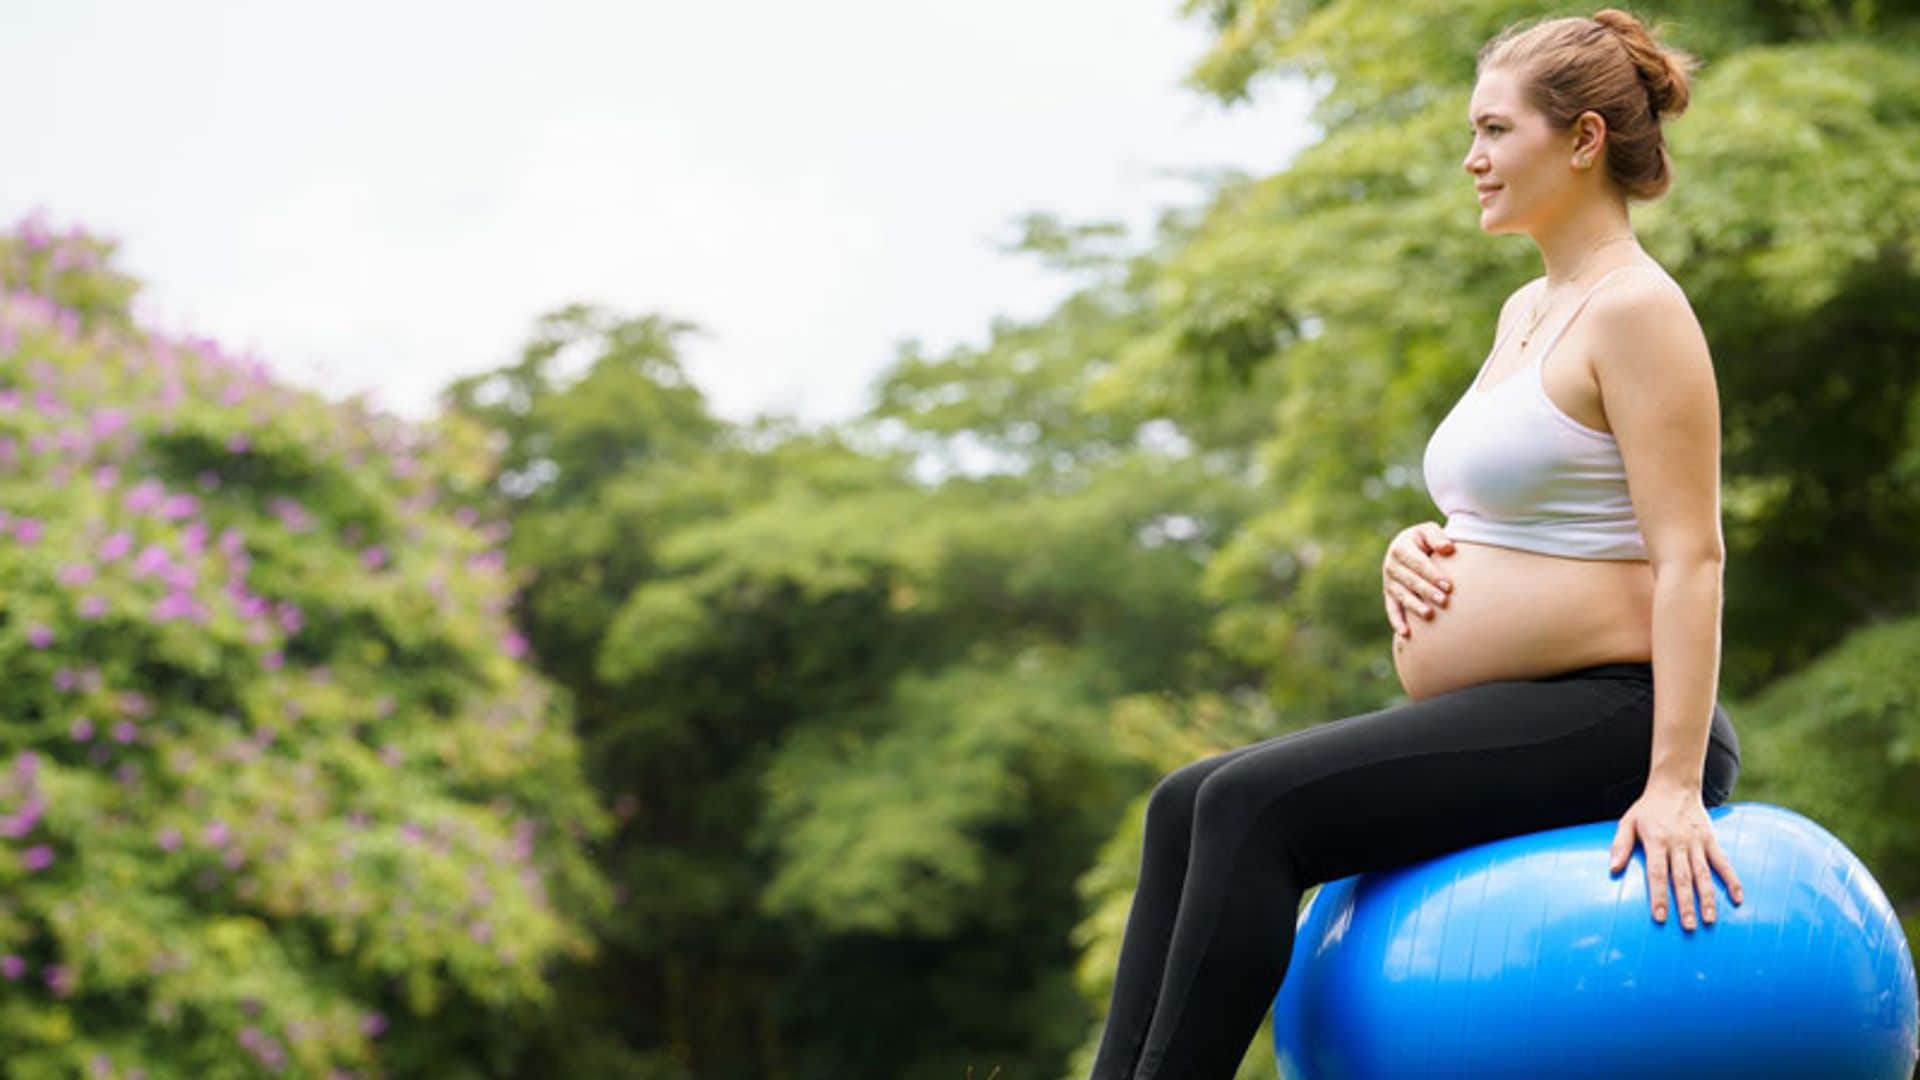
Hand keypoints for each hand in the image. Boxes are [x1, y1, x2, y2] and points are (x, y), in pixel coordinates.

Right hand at [1382, 522, 1454, 637]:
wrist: (1410, 547)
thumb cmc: (1425, 540)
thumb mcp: (1428, 531)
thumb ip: (1437, 537)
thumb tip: (1447, 549)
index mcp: (1400, 548)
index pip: (1418, 563)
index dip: (1433, 575)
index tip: (1449, 586)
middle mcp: (1391, 565)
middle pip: (1410, 581)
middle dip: (1427, 591)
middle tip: (1444, 601)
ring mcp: (1389, 582)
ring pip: (1402, 596)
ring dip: (1414, 606)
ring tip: (1429, 615)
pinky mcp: (1389, 595)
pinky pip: (1392, 610)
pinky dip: (1397, 622)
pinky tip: (1406, 634)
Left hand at [1607, 781, 1744, 928]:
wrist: (1675, 786)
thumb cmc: (1648, 809)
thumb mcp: (1627, 822)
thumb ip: (1620, 845)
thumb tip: (1612, 869)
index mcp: (1656, 841)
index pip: (1657, 874)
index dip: (1659, 896)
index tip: (1660, 918)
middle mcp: (1678, 843)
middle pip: (1682, 878)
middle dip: (1685, 904)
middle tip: (1689, 927)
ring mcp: (1696, 842)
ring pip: (1703, 874)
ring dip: (1708, 898)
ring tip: (1710, 919)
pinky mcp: (1711, 840)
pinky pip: (1723, 862)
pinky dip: (1732, 880)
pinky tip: (1737, 898)